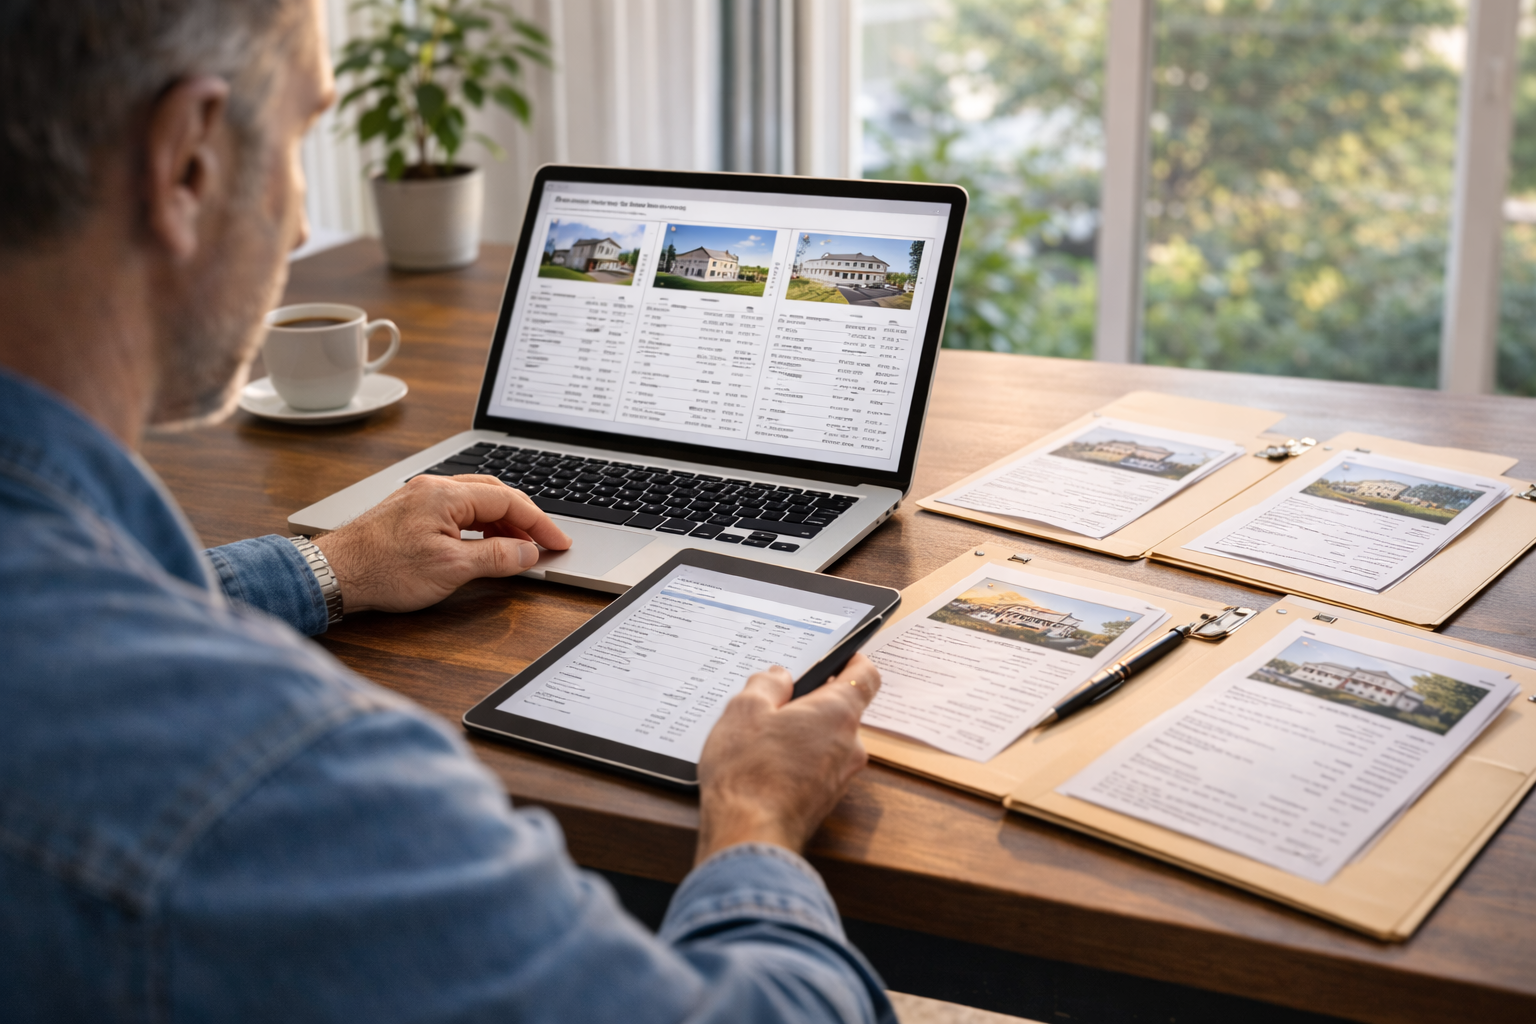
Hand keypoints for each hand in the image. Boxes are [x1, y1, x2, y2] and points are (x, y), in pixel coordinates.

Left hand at [312, 474, 571, 613]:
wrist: (333, 574)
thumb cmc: (382, 570)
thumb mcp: (451, 569)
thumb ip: (496, 557)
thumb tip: (527, 552)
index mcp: (446, 494)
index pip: (509, 500)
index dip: (539, 523)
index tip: (558, 542)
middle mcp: (433, 488)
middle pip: (495, 494)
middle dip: (524, 518)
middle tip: (543, 543)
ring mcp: (420, 497)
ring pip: (476, 501)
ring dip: (502, 521)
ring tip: (518, 547)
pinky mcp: (411, 512)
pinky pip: (457, 510)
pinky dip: (479, 524)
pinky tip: (484, 543)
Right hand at [694, 654, 880, 862]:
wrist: (748, 835)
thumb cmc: (749, 773)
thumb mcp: (745, 709)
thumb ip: (767, 683)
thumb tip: (779, 677)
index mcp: (838, 712)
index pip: (866, 675)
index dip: (852, 661)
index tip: (838, 657)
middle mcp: (849, 745)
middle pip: (841, 709)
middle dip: (811, 703)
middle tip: (774, 703)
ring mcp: (840, 776)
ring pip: (827, 741)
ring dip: (802, 734)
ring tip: (761, 740)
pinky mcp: (825, 800)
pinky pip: (817, 767)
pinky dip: (797, 761)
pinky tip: (765, 766)